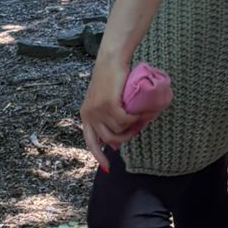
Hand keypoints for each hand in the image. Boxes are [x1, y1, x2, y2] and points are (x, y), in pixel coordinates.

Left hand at [80, 52, 135, 170]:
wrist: (111, 59)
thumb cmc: (110, 77)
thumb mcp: (104, 100)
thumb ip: (106, 118)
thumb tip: (114, 143)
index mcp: (86, 115)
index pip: (90, 142)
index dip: (99, 156)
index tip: (107, 167)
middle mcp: (89, 114)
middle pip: (108, 139)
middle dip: (124, 139)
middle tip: (136, 131)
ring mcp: (98, 110)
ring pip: (118, 130)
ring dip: (132, 127)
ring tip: (141, 118)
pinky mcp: (108, 104)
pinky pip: (124, 120)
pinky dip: (135, 120)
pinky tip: (141, 113)